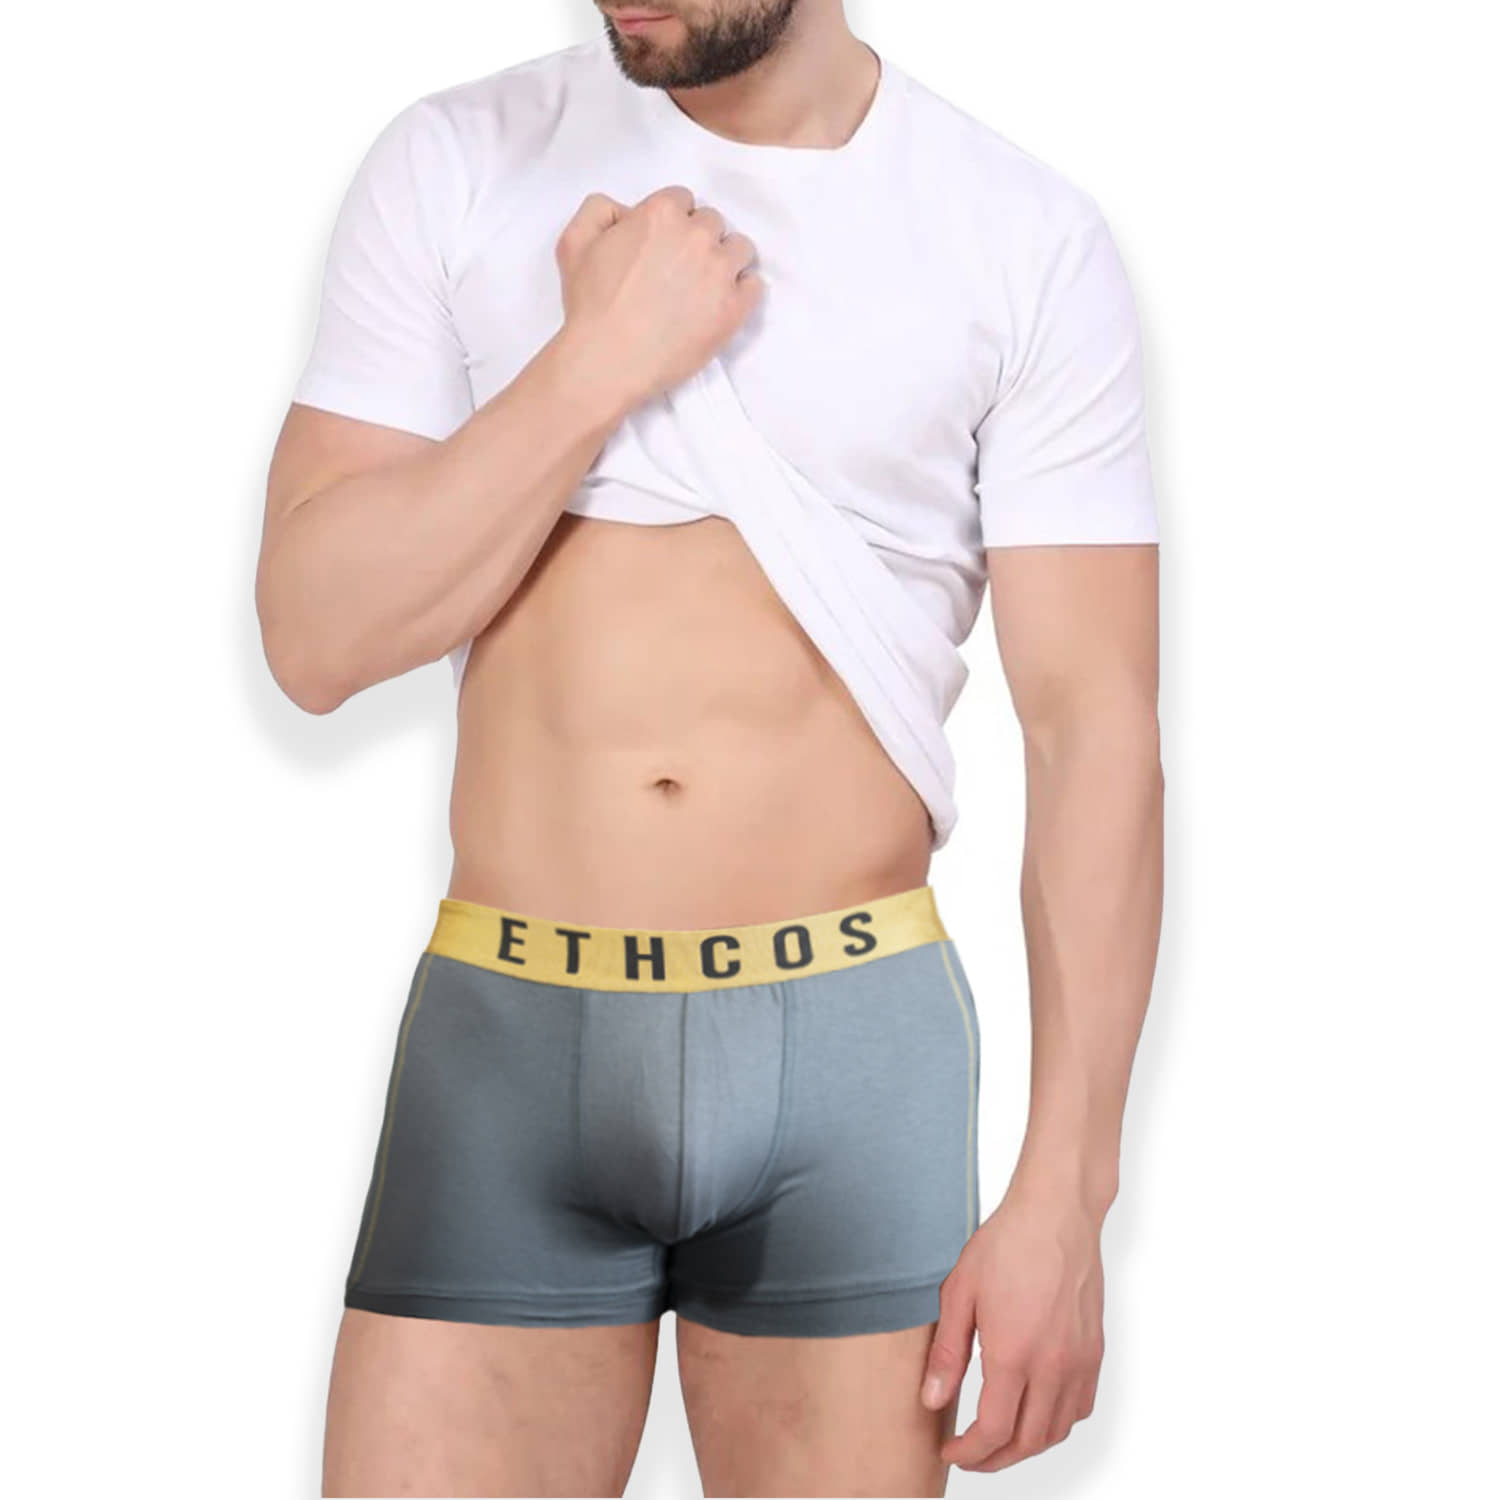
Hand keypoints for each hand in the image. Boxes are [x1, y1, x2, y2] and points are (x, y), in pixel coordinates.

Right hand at [553, 184, 761, 412]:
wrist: (608, 360)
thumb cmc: (590, 305)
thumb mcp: (574, 242)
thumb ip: (599, 209)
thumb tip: (626, 211)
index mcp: (661, 213)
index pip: (683, 200)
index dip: (672, 222)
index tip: (663, 246)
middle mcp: (696, 236)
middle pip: (713, 223)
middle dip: (699, 240)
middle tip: (681, 269)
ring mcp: (720, 272)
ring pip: (740, 249)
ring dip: (725, 261)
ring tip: (705, 285)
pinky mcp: (734, 308)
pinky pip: (754, 285)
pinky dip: (742, 291)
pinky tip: (722, 303)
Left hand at [920, 1183, 1105, 1471]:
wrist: (1057, 1213)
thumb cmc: (1008, 1243)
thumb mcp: (960, 1293)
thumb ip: (947, 1354)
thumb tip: (932, 1401)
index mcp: (1014, 1354)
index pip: (994, 1432)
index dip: (969, 1453)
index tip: (950, 1452)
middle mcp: (1052, 1366)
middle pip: (1027, 1442)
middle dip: (994, 1459)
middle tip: (970, 1455)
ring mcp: (1079, 1361)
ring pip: (1057, 1431)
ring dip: (1026, 1446)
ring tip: (999, 1440)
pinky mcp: (1094, 1351)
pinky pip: (1080, 1407)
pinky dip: (1057, 1424)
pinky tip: (1036, 1413)